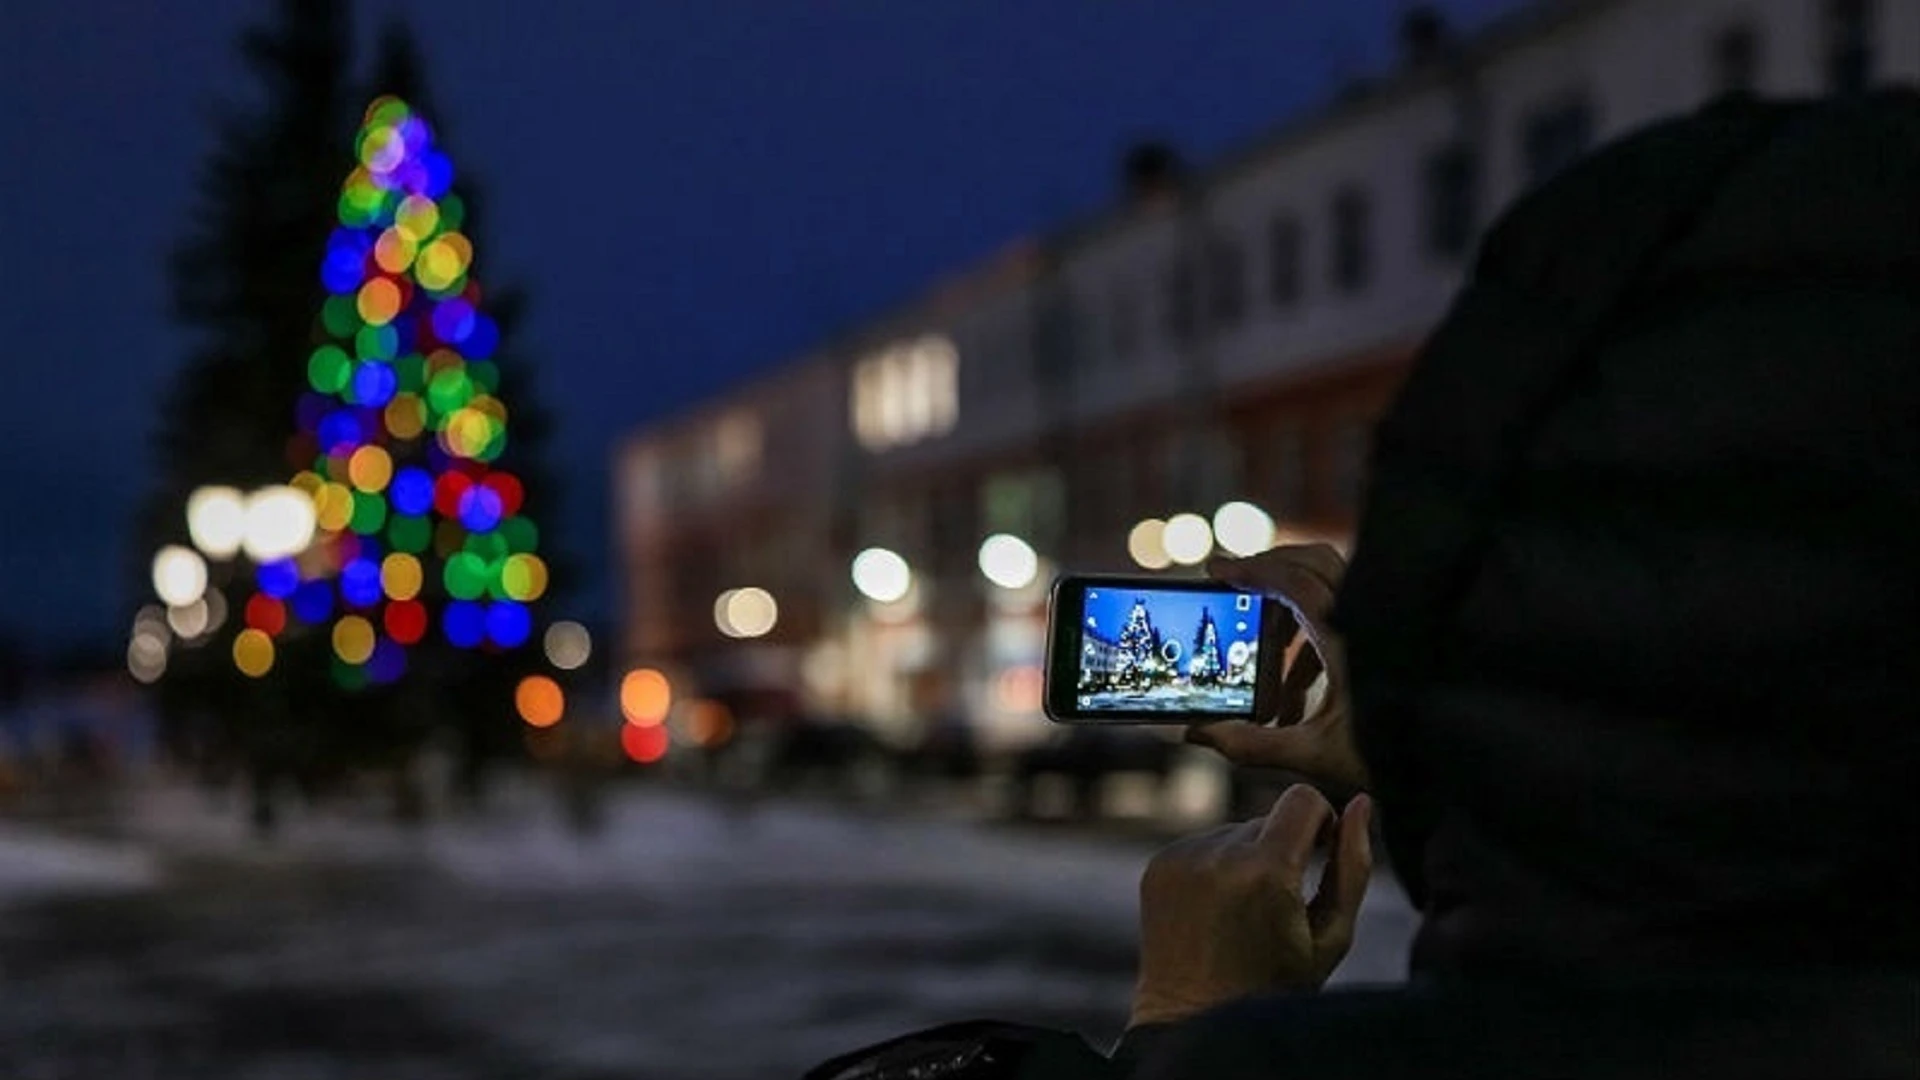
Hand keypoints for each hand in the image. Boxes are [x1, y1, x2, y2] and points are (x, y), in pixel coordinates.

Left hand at [1130, 785, 1372, 1027]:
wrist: (1192, 1018)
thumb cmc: (1274, 985)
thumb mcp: (1329, 936)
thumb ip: (1353, 866)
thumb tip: (1362, 803)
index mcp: (1267, 871)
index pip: (1302, 798)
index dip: (1322, 818)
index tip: (1323, 848)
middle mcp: (1218, 854)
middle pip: (1269, 817)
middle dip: (1283, 848)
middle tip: (1281, 902)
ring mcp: (1183, 858)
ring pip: (1236, 831)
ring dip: (1249, 858)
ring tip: (1246, 913)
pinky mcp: (1160, 865)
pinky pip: (1203, 845)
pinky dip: (1216, 868)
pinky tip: (1217, 912)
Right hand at [1186, 544, 1369, 790]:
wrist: (1446, 771)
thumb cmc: (1391, 761)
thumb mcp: (1313, 755)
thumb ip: (1252, 744)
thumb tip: (1199, 733)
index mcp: (1350, 643)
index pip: (1296, 583)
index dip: (1253, 570)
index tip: (1217, 571)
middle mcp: (1369, 624)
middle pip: (1315, 564)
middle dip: (1269, 570)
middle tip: (1233, 585)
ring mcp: (1382, 627)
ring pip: (1329, 588)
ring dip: (1288, 610)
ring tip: (1261, 655)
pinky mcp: (1387, 641)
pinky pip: (1342, 616)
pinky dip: (1310, 635)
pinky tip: (1293, 688)